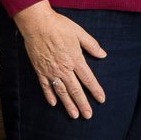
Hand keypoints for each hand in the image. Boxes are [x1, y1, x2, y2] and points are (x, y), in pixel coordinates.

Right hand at [14, 1, 107, 119]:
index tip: (101, 99)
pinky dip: (50, 95)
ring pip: (62, 92)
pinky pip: (46, 86)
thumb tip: (103, 55)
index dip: (95, 90)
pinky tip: (54, 103)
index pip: (88, 79)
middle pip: (76, 90)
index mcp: (76, 59)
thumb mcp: (79, 33)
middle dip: (83, 104)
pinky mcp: (40, 70)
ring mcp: (51, 71)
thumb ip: (91, 45)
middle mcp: (64, 69)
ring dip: (68, 104)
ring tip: (74, 115)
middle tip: (88, 115)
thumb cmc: (59, 26)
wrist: (37, 24)